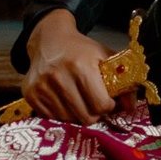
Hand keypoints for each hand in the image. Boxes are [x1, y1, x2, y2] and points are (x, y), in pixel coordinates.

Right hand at [24, 9, 116, 123]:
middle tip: (95, 105)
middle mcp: (59, 77)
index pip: (100, 104)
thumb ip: (122, 80)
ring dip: (78, 115)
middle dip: (95, 114)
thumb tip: (130, 107)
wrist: (49, 39)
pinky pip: (51, 118)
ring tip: (81, 102)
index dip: (108, 106)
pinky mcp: (30, 94)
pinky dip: (61, 114)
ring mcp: (42, 87)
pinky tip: (65, 101)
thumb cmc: (80, 49)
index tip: (109, 102)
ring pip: (68, 120)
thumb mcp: (104, 57)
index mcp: (81, 66)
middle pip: (85, 117)